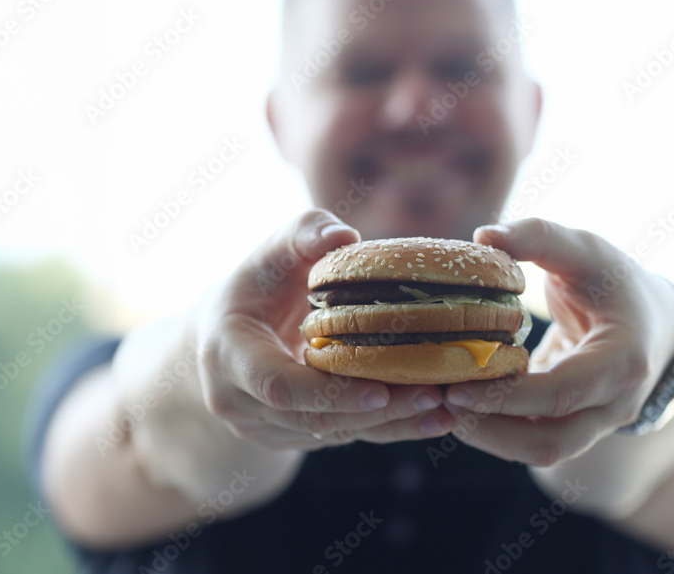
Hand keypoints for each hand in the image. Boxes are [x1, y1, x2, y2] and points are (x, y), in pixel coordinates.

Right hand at [195, 209, 453, 450]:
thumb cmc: (259, 281)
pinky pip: (343, 436)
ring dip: (391, 424)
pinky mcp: (290, 438)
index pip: (279, 386)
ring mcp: (263, 428)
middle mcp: (238, 402)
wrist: (228, 330)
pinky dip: (389, 428)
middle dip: (376, 412)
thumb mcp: (273, 251)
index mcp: (227, 356)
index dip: (329, 393)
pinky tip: (435, 418)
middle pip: (315, 418)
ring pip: (334, 434)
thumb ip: (304, 234)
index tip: (381, 391)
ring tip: (446, 409)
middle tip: (434, 395)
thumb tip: (344, 236)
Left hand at [442, 218, 673, 467]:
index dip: (505, 396)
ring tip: (442, 406)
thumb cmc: (614, 279)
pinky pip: (534, 438)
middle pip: (549, 441)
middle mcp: (616, 404)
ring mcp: (598, 422)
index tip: (455, 386)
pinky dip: (496, 427)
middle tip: (441, 401)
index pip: (561, 393)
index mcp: (623, 362)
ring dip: (488, 436)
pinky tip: (459, 403)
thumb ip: (538, 237)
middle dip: (490, 429)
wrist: (652, 318)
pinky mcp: (575, 425)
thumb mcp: (585, 249)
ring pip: (540, 450)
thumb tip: (483, 236)